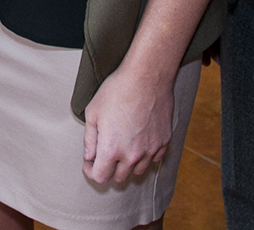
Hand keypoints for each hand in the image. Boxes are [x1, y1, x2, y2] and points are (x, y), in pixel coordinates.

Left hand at [83, 57, 175, 185]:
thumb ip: (90, 139)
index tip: (89, 163)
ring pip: (137, 170)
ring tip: (122, 146)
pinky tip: (139, 141)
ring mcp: (150, 150)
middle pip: (119, 177)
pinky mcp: (164, 142)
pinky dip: (145, 156)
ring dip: (127, 164)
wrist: (146, 77)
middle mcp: (132, 155)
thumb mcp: (93, 111)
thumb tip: (89, 156)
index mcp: (111, 149)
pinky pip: (153, 159)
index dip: (91, 172)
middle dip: (109, 168)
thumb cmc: (117, 90)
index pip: (101, 177)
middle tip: (105, 153)